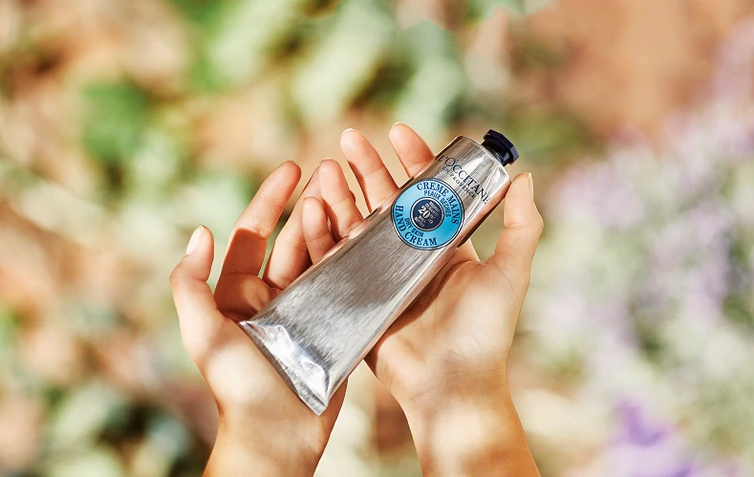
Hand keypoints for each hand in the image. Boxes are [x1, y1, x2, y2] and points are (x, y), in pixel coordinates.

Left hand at [170, 162, 344, 475]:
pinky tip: (367, 232)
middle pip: (291, 239)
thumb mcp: (203, 335)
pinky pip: (343, 283)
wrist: (279, 435)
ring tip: (350, 193)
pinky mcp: (333, 324)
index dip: (270, 200)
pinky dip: (352, 256)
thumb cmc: (238, 388)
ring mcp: (305, 309)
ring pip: (320, 256)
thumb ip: (190, 285)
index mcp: (238, 294)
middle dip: (308, 204)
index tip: (291, 169)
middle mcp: (272, 296)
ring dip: (332, 225)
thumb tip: (200, 232)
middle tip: (331, 171)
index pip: (252, 235)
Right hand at [302, 124, 542, 475]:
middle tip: (349, 138)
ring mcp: (380, 275)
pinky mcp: (357, 297)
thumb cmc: (485, 333)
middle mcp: (410, 256)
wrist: (450, 388)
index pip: (426, 191)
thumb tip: (523, 176)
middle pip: (383, 200)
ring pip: (354, 224)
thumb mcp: (510, 275)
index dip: (412, 159)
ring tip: (327, 168)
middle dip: (366, 167)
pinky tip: (312, 208)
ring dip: (339, 194)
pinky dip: (322, 233)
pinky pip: (334, 259)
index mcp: (445, 245)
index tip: (396, 130)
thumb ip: (522, 227)